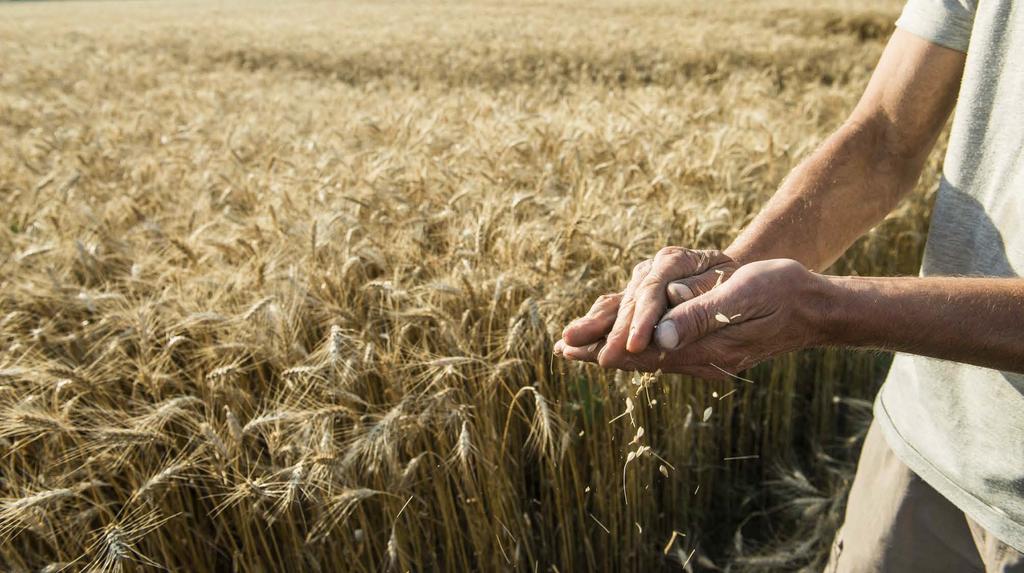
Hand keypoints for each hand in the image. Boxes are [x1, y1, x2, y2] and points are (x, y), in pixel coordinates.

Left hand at [556, 259, 830, 378]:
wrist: (814, 308)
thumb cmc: (781, 292)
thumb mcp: (742, 296)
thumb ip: (699, 316)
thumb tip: (658, 336)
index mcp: (706, 346)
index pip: (646, 351)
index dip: (607, 349)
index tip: (575, 350)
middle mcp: (702, 358)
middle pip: (641, 358)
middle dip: (600, 353)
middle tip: (563, 350)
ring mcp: (707, 356)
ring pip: (650, 357)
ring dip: (614, 352)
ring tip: (580, 350)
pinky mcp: (711, 349)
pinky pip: (666, 352)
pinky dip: (638, 349)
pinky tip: (624, 346)